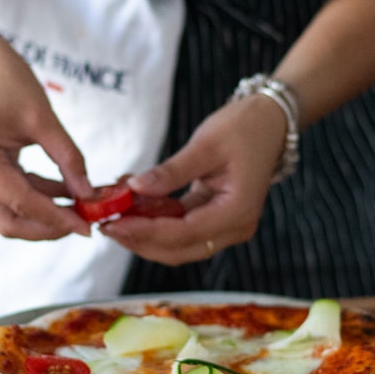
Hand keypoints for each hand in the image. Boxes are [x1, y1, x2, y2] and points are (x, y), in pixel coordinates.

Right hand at [0, 32, 92, 239]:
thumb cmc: (8, 82)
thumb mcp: (45, 119)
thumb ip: (69, 160)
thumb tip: (90, 195)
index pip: (21, 202)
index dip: (56, 219)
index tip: (87, 226)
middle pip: (7, 221)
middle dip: (47, 228)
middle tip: (83, 225)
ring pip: (6, 216)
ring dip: (43, 217)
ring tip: (79, 208)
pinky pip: (7, 200)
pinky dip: (35, 201)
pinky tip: (63, 194)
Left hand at [100, 94, 285, 263]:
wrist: (269, 123)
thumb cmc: (243, 128)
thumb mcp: (205, 144)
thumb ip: (170, 172)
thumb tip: (134, 189)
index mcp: (238, 211)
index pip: (184, 232)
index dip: (145, 232)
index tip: (113, 224)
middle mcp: (235, 228)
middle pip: (179, 249)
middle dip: (140, 241)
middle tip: (105, 225)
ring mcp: (227, 228)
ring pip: (178, 246)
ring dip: (145, 236)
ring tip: (113, 218)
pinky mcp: (216, 221)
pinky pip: (182, 231)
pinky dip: (156, 224)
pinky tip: (132, 210)